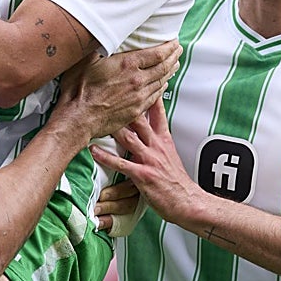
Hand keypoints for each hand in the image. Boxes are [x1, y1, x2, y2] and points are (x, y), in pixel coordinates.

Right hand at [53, 40, 180, 139]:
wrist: (79, 118)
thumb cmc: (79, 89)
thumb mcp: (86, 60)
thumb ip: (100, 46)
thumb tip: (104, 34)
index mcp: (128, 65)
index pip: (158, 54)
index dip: (169, 47)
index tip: (174, 41)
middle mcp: (138, 80)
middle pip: (164, 67)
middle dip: (174, 57)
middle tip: (178, 50)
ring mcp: (139, 97)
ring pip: (161, 82)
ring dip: (170, 71)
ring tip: (174, 64)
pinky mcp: (136, 110)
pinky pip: (155, 96)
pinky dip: (162, 87)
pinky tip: (162, 84)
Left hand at [91, 98, 202, 226]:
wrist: (187, 202)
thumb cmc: (176, 181)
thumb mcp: (170, 153)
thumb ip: (156, 139)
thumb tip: (146, 127)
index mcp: (163, 139)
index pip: (157, 112)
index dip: (149, 94)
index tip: (140, 78)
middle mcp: (155, 146)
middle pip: (139, 119)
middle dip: (124, 105)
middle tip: (108, 92)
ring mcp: (149, 159)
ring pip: (128, 138)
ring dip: (111, 128)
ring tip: (95, 117)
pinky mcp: (142, 175)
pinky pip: (121, 163)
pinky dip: (106, 157)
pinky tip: (93, 149)